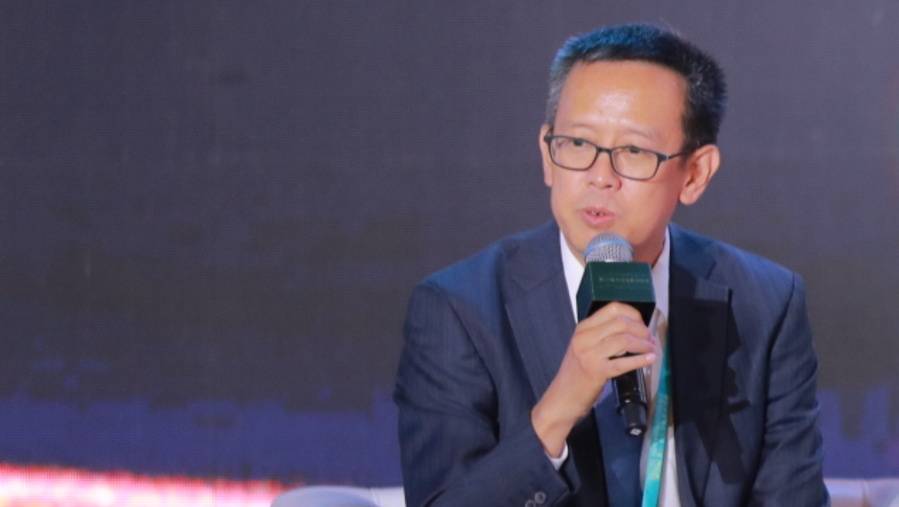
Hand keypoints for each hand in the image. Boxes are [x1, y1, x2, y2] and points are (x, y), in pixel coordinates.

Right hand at [531, 302, 658, 456]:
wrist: (561, 398)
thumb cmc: (575, 374)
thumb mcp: (584, 347)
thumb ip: (601, 335)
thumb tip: (632, 329)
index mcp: (582, 328)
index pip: (612, 308)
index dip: (633, 313)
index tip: (642, 323)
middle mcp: (584, 338)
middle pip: (621, 323)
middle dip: (641, 330)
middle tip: (650, 339)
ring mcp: (589, 354)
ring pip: (624, 340)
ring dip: (643, 344)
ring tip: (651, 349)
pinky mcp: (596, 372)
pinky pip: (623, 363)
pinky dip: (640, 360)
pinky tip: (649, 359)